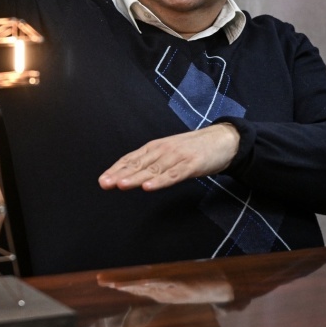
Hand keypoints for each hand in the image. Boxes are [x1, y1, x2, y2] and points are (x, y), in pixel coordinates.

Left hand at [98, 124, 239, 191]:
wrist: (223, 140)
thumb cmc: (193, 149)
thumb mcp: (169, 152)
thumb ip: (153, 163)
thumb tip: (131, 175)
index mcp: (155, 148)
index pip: (131, 159)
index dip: (116, 169)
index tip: (102, 180)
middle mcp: (163, 150)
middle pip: (138, 164)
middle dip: (120, 174)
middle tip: (104, 183)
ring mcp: (177, 157)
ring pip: (153, 170)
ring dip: (136, 178)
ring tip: (121, 185)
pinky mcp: (191, 164)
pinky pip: (173, 175)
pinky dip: (161, 181)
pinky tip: (149, 186)